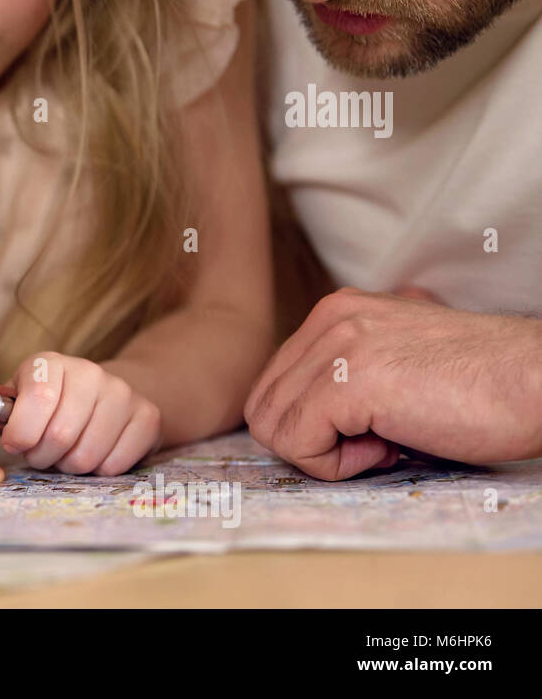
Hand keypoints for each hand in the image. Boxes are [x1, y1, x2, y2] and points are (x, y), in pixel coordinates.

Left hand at [0, 352, 161, 474]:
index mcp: (51, 363)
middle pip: (61, 435)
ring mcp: (123, 393)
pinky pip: (114, 465)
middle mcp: (90, 372)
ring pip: (87, 456)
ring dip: (69, 466)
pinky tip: (94, 453)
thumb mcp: (16, 401)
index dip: (22, 433)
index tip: (15, 445)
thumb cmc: (48, 405)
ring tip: (66, 453)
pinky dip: (98, 471)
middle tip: (41, 453)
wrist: (103, 396)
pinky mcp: (148, 417)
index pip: (38, 399)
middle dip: (43, 457)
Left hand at [245, 287, 541, 479]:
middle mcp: (329, 319)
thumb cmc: (482, 386)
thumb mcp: (398, 362)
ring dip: (326, 453)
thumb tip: (304, 415)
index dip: (312, 424)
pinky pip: (298, 445)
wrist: (540, 383)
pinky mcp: (348, 384)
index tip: (369, 427)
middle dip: (309, 440)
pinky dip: (337, 465)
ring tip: (386, 442)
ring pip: (272, 428)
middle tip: (374, 441)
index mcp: (336, 312)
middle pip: (263, 406)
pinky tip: (390, 448)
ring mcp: (337, 348)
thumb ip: (348, 372)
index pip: (273, 384)